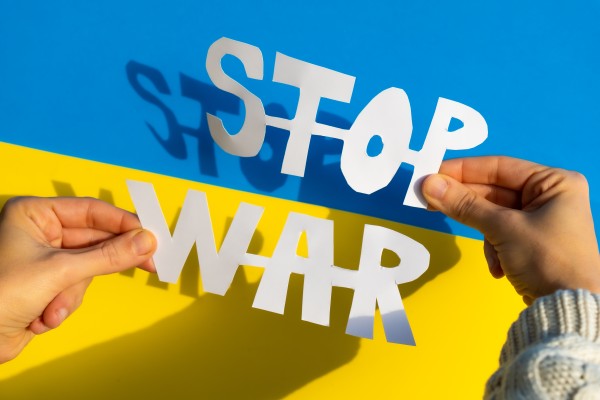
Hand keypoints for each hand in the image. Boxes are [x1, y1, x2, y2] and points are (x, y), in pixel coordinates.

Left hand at [0, 197, 155, 362]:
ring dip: (72, 294)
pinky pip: (76, 288)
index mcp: (35, 214)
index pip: (91, 211)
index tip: (150, 235)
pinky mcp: (48, 284)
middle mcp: (40, 232)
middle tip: (147, 263)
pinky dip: (63, 305)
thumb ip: (107, 256)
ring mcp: (45, 259)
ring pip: (88, 269)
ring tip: (52, 309)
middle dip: (102, 264)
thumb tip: (146, 243)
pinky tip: (42, 317)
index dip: (123, 223)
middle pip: (94, 241)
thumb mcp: (60, 272)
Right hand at [422, 156, 599, 303]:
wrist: (567, 309)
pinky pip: (500, 234)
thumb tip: (429, 184)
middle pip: (494, 191)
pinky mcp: (532, 241)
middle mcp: (550, 196)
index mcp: (554, 182)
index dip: (463, 170)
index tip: (433, 174)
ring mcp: (541, 220)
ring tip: (489, 253)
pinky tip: (499, 266)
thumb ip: (464, 204)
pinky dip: (494, 249)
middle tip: (431, 202)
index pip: (499, 167)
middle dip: (466, 204)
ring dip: (484, 235)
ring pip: (493, 215)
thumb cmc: (548, 260)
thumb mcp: (502, 228)